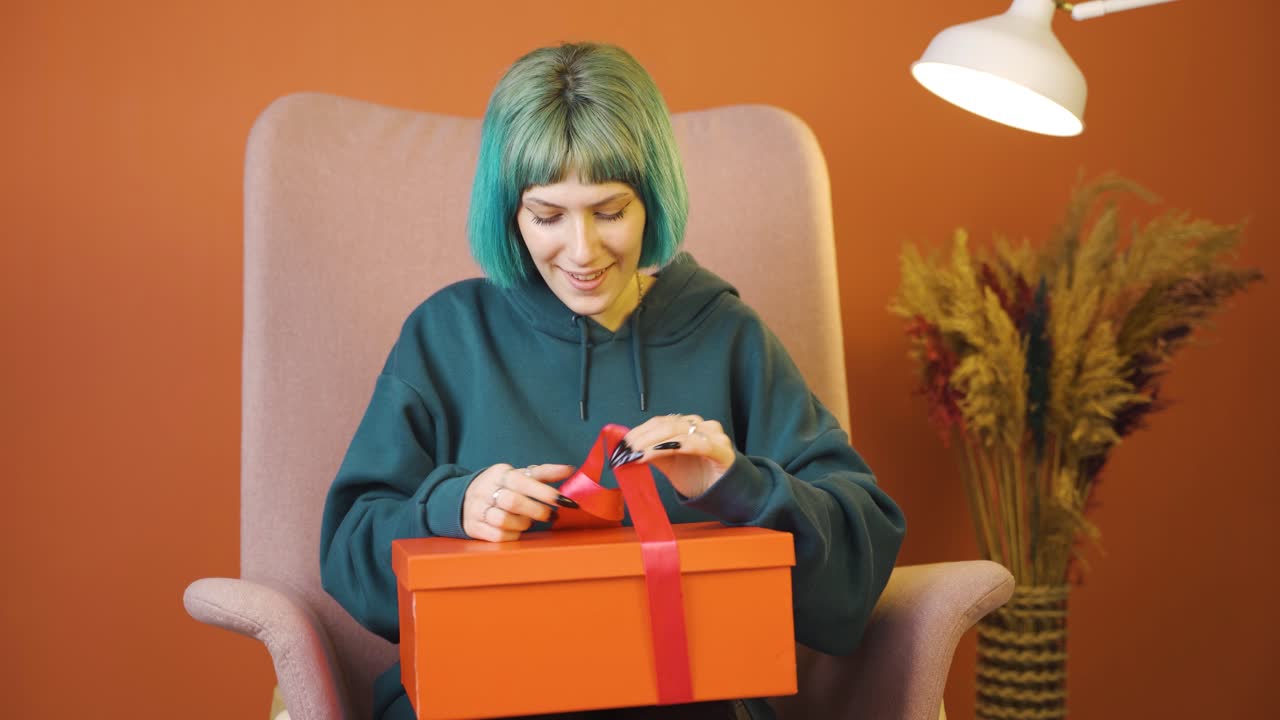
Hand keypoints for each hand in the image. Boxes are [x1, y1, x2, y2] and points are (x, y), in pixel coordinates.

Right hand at [463, 463, 577, 541]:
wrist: (466, 498)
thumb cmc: (503, 487)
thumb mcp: (520, 476)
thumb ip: (544, 473)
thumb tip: (571, 470)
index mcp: (500, 474)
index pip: (524, 481)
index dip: (544, 492)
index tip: (564, 501)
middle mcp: (485, 489)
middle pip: (513, 502)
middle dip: (537, 511)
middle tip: (551, 515)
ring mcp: (476, 509)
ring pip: (504, 520)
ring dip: (523, 524)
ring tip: (529, 521)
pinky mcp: (473, 527)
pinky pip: (497, 536)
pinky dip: (513, 535)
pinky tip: (517, 529)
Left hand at [614, 414, 735, 497]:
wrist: (724, 494)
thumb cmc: (698, 476)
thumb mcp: (669, 464)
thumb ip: (652, 454)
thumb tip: (627, 451)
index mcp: (688, 426)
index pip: (660, 421)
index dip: (640, 430)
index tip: (622, 443)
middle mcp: (701, 426)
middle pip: (667, 425)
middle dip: (643, 437)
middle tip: (626, 450)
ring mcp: (713, 436)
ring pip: (678, 431)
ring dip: (653, 442)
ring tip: (637, 453)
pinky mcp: (722, 450)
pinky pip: (696, 444)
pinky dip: (672, 447)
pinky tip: (654, 454)